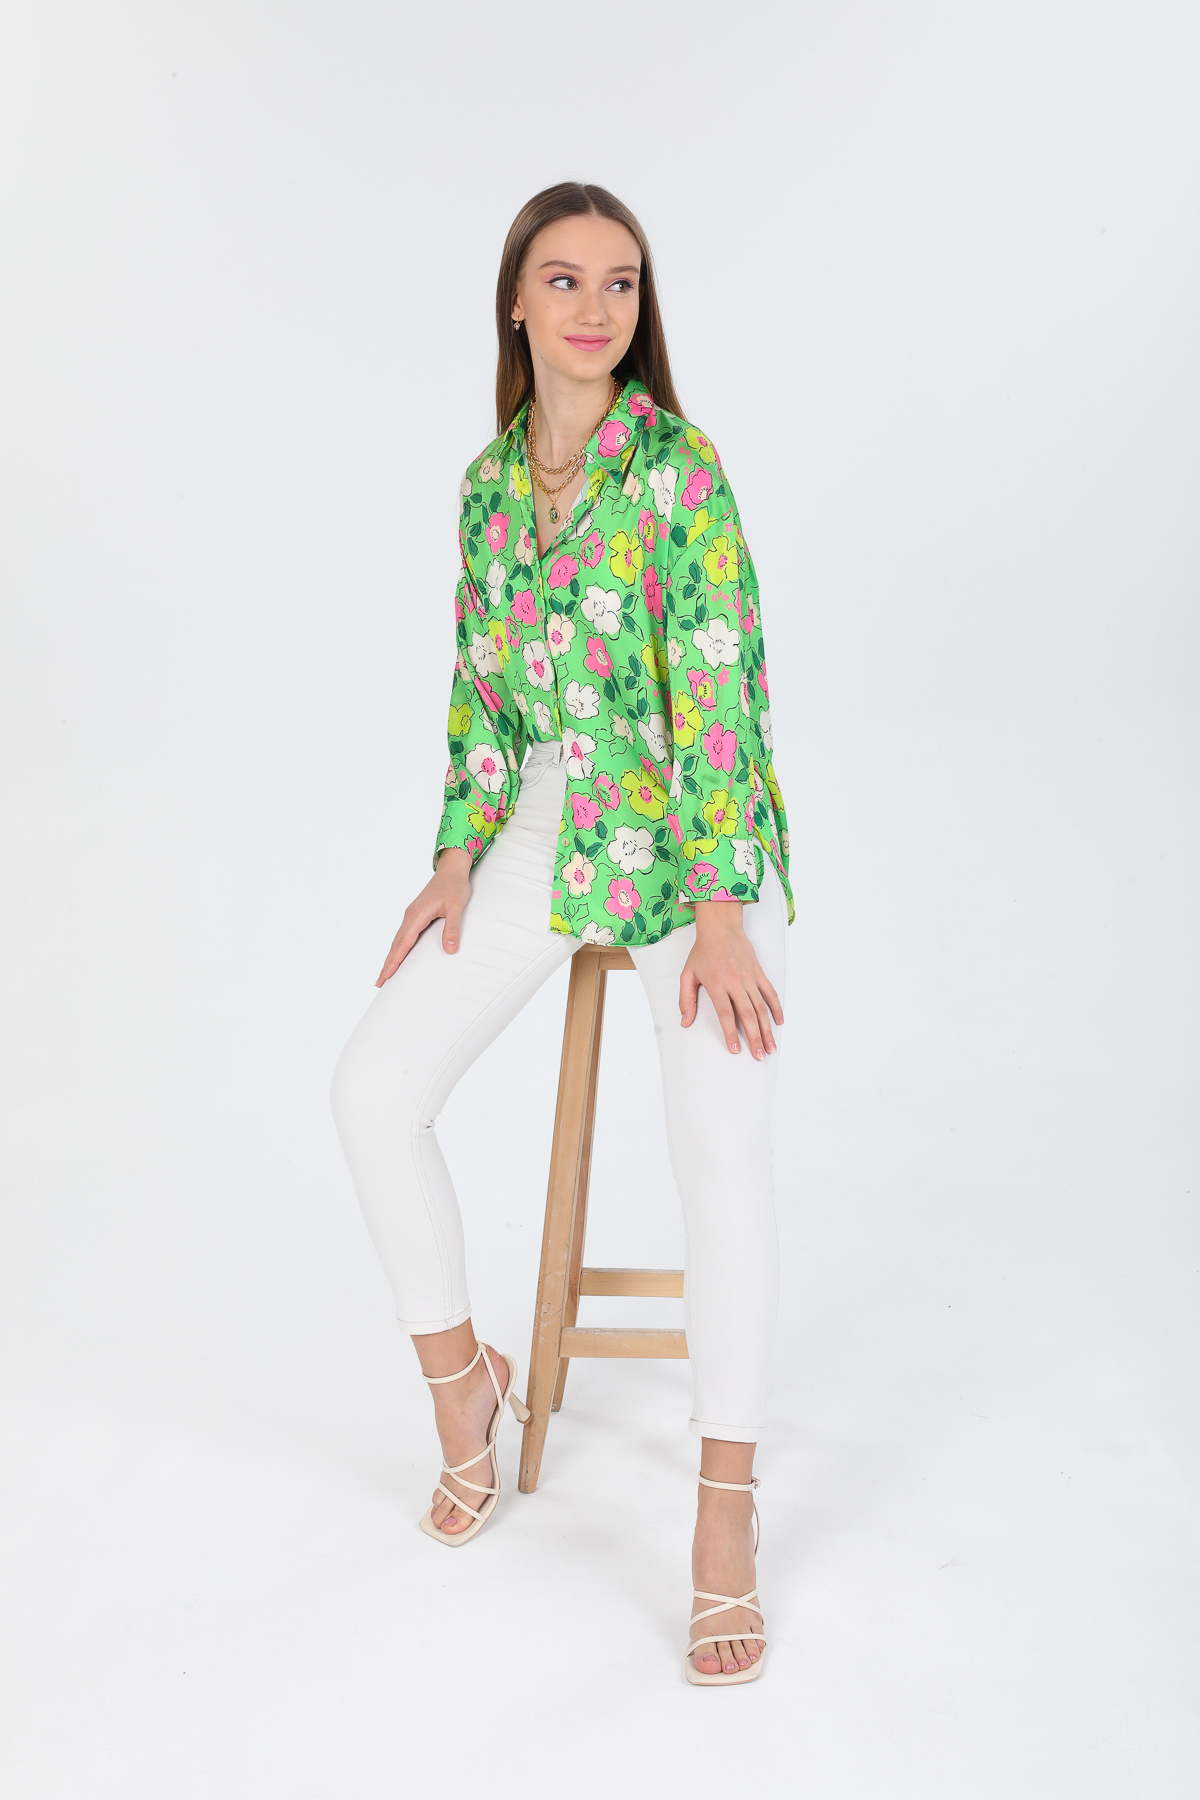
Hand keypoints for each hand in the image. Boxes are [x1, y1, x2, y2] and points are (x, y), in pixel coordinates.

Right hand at [376, 847, 472, 984]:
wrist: (451, 870)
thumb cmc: (455, 887)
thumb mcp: (456, 907)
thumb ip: (453, 928)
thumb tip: (451, 949)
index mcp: (417, 915)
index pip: (404, 943)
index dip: (395, 960)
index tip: (387, 975)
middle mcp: (410, 916)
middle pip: (395, 944)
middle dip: (387, 964)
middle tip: (379, 983)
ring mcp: (411, 915)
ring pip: (397, 940)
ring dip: (391, 957)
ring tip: (385, 974)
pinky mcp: (415, 915)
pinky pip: (403, 935)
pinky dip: (397, 948)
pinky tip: (397, 955)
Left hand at [679, 899, 783, 1057]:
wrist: (720, 927)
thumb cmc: (703, 951)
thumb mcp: (687, 974)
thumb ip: (686, 999)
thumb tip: (685, 1021)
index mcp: (717, 985)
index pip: (726, 1014)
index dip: (731, 1034)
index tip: (736, 1050)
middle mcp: (735, 982)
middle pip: (747, 1015)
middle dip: (754, 1038)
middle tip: (759, 1056)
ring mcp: (749, 977)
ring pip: (761, 1008)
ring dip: (767, 1029)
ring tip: (771, 1046)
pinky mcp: (759, 972)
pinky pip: (770, 993)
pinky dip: (776, 1008)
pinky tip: (779, 1022)